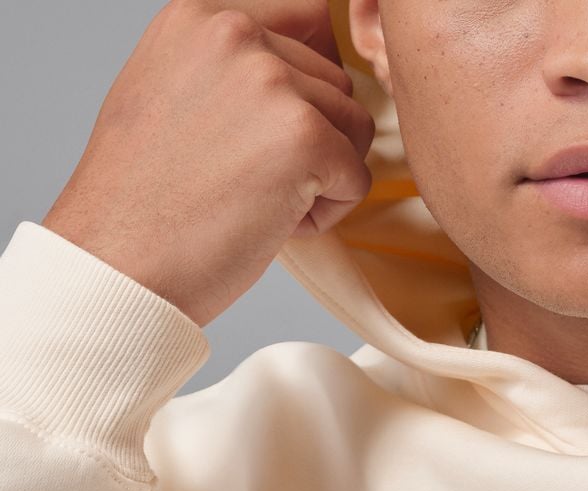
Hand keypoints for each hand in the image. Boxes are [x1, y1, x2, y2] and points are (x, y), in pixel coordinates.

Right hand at [42, 0, 374, 326]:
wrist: (122, 261)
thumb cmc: (145, 201)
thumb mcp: (170, 92)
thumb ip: (231, 67)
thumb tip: (302, 68)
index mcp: (201, 14)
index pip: (311, 20)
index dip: (310, 84)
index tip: (274, 130)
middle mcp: (236, 34)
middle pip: (337, 82)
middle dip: (313, 139)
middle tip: (249, 180)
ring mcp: (272, 83)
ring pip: (354, 129)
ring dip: (322, 177)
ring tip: (257, 200)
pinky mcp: (304, 138)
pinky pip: (357, 178)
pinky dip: (328, 213)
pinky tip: (271, 222)